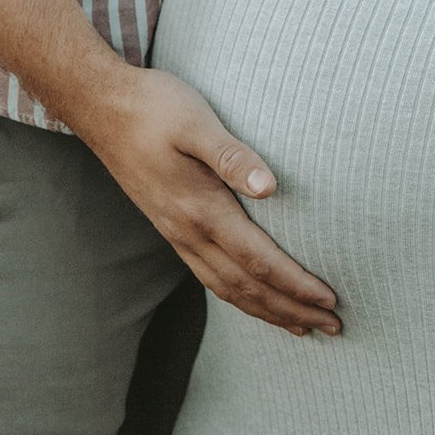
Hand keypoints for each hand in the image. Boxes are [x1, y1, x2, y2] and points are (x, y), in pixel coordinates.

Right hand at [83, 65, 340, 336]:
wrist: (101, 108)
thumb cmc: (154, 107)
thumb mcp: (196, 122)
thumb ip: (232, 156)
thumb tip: (270, 188)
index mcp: (200, 209)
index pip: (258, 260)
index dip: (295, 284)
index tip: (329, 300)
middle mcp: (187, 231)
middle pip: (246, 287)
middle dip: (290, 310)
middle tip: (333, 327)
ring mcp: (176, 233)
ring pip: (226, 289)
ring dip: (267, 311)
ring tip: (301, 326)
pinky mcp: (170, 226)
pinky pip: (210, 276)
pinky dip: (239, 295)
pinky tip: (253, 297)